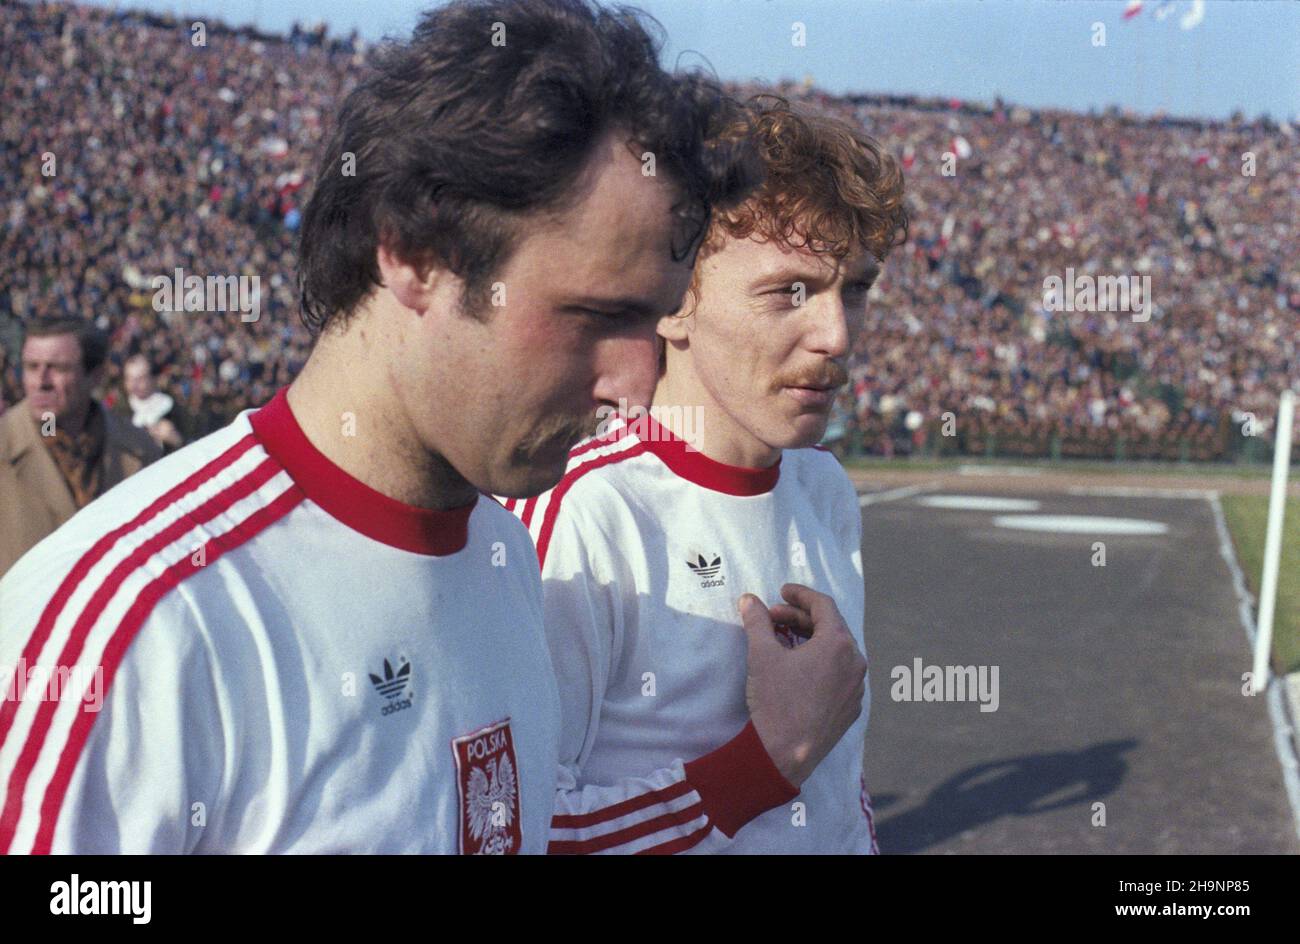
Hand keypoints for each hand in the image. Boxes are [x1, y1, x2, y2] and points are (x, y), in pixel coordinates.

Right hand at [738, 583, 866, 787]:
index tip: (781, 592)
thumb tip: (749, 600)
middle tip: (773, 618)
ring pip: (837, 651)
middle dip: (800, 618)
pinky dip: (820, 663)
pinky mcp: (851, 708)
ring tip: (784, 642)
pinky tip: (798, 670)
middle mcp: (855, 663)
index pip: (823, 605)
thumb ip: (757, 621)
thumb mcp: (762, 654)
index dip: (800, 594)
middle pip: (831, 626)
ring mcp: (857, 688)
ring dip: (811, 640)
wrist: (785, 753)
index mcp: (838, 644)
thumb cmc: (776, 700)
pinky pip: (839, 674)